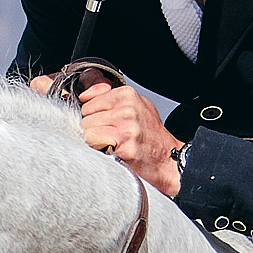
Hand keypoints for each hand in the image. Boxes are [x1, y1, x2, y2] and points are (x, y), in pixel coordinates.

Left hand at [76, 81, 181, 196]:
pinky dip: (99, 150)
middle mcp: (127, 110)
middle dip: (94, 129)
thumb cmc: (150, 133)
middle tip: (110, 135)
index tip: (107, 123)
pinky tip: (114, 150)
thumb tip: (84, 95)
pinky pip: (94, 145)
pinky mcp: (123, 147)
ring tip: (112, 143)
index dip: (94, 116)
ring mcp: (125, 128)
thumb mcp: (135, 104)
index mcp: (127, 95)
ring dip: (95, 141)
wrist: (168, 157)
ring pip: (87, 132)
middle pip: (86, 118)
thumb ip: (109, 96)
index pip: (88, 103)